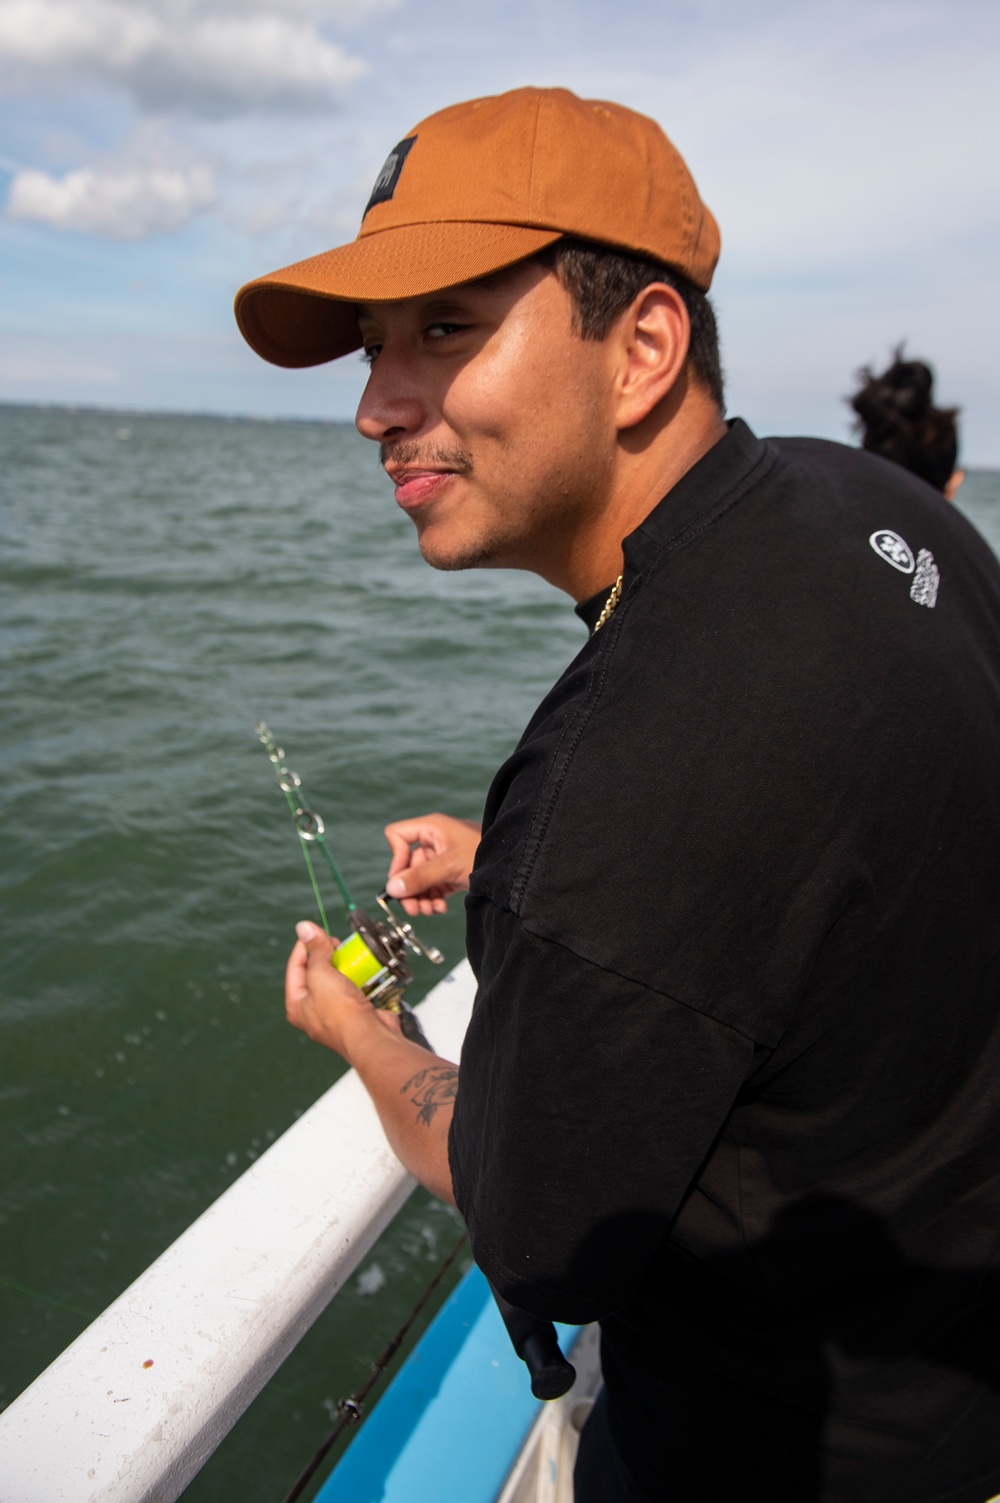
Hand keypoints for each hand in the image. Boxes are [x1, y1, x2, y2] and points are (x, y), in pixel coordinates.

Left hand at [285, 921, 398, 1058]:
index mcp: (297, 1005)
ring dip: (345, 965)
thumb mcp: (321, 974)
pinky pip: (356, 989)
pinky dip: (361, 977)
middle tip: (335, 943)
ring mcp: (336, 1014)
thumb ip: (314, 950)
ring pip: (338, 980)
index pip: (295, 968)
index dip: (304, 947)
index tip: (316, 932)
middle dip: (326, 956)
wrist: (370, 1038)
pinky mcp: (356, 1013)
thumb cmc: (340, 1011)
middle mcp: (314, 1011)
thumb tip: (303, 927)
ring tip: (352, 953)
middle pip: (316, 974)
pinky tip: (366, 968)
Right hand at [383, 813, 481, 915]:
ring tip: (428, 911)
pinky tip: (440, 908)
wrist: (513, 868)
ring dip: (420, 898)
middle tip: (412, 910)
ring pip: (418, 879)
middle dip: (409, 888)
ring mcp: (442, 858)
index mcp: (431, 828)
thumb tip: (392, 889)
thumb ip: (420, 877)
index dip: (396, 859)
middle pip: (407, 865)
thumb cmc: (485, 854)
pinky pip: (432, 887)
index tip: (402, 880)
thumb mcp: (449, 866)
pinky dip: (432, 899)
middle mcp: (433, 841)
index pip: (397, 836)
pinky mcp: (450, 873)